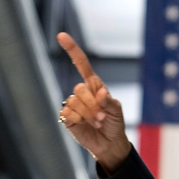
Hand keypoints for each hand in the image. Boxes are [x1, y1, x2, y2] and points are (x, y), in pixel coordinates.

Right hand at [57, 32, 130, 173]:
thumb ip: (108, 101)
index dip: (72, 50)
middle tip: (103, 116)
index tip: (61, 36)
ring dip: (89, 115)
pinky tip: (86, 125)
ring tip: (98, 122)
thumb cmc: (115, 123)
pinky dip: (80, 120)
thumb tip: (100, 93)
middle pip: (80, 89)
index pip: (81, 64)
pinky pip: (68, 113)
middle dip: (93, 104)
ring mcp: (73, 104)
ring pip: (75, 102)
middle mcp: (82, 93)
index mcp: (94, 85)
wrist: (110, 143)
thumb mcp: (117, 110)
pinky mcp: (67, 117)